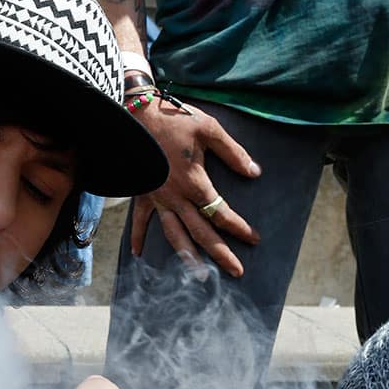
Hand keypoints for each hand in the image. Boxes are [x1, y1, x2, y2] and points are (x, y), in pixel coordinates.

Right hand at [130, 97, 260, 276]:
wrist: (135, 113)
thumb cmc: (173, 119)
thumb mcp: (209, 130)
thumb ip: (233, 153)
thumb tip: (254, 173)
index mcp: (194, 183)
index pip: (221, 213)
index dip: (239, 228)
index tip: (254, 238)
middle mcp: (176, 197)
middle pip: (201, 232)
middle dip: (221, 254)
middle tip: (236, 271)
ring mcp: (156, 199)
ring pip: (173, 234)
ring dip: (186, 256)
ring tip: (197, 275)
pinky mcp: (141, 193)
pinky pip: (139, 221)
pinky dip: (137, 237)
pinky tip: (139, 254)